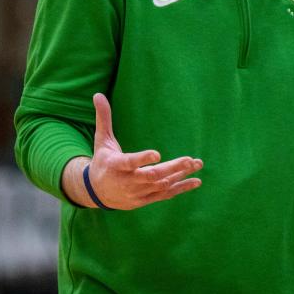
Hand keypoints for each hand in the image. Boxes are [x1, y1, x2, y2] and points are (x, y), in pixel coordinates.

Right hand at [86, 93, 202, 209]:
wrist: (96, 192)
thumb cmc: (102, 161)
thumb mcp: (101, 140)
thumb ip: (104, 118)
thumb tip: (98, 94)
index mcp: (115, 165)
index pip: (129, 162)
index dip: (143, 159)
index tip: (157, 154)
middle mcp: (127, 181)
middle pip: (151, 176)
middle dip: (171, 168)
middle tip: (189, 159)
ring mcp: (137, 192)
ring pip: (161, 185)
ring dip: (180, 175)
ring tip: (197, 164)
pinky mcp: (144, 199)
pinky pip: (165, 195)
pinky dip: (181, 188)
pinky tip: (196, 181)